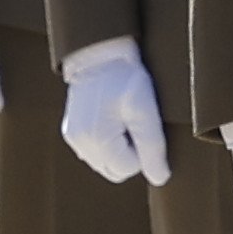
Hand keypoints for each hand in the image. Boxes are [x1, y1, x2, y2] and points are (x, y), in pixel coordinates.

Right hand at [58, 38, 167, 185]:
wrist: (101, 55)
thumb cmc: (125, 78)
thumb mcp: (146, 109)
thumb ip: (153, 146)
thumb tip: (160, 179)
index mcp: (97, 141)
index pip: (129, 169)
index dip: (143, 150)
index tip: (142, 123)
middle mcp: (81, 144)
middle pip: (116, 171)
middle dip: (130, 153)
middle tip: (134, 122)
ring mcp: (74, 139)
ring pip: (106, 163)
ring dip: (119, 148)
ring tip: (123, 118)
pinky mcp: (72, 132)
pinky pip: (95, 152)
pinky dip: (108, 142)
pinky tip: (112, 118)